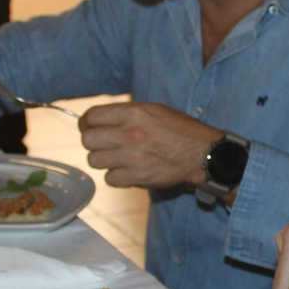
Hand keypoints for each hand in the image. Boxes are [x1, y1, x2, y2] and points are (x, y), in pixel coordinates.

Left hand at [78, 101, 219, 190]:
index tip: (90, 128)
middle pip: (88, 140)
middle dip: (93, 143)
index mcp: (132, 113)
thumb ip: (126, 113)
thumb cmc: (179, 129)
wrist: (201, 153)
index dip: (87, 123)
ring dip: (103, 160)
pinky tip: (127, 171)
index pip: (91, 116)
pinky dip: (116, 176)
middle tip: (104, 145)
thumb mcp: (153, 110)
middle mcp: (128, 133)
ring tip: (117, 158)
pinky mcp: (136, 176)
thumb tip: (100, 120)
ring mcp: (131, 157)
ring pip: (94, 161)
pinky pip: (109, 178)